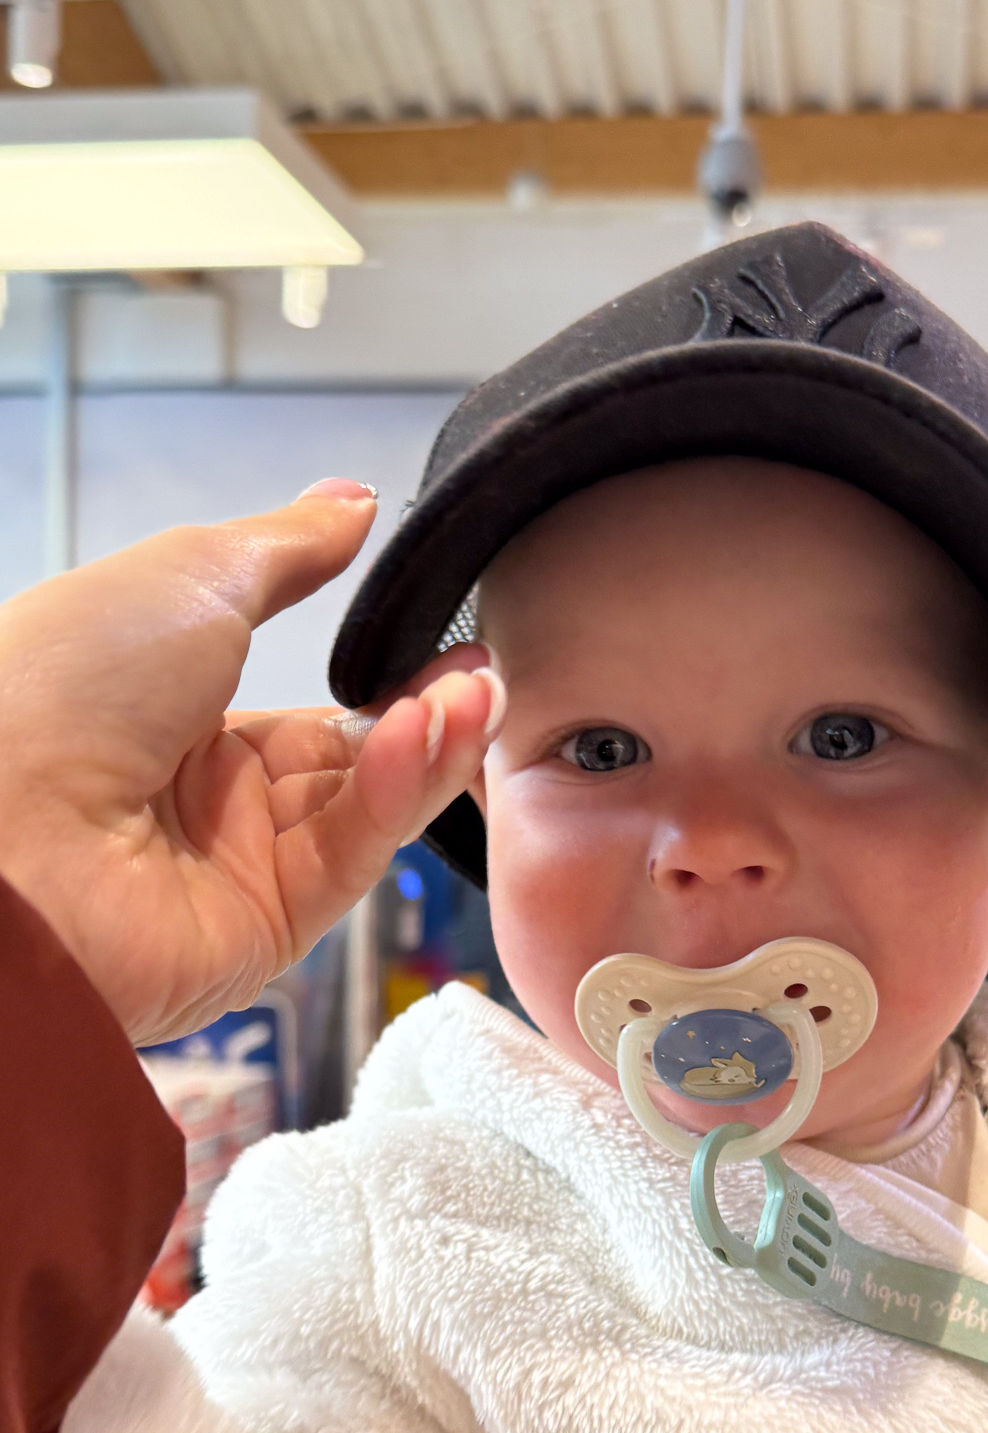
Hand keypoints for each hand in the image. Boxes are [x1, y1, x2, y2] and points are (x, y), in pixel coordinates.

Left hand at [0, 483, 502, 1044]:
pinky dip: (394, 792)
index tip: (448, 635)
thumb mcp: (188, 577)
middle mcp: (203, 797)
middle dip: (425, 711)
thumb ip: (288, 548)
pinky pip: (349, 855)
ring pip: (364, 806)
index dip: (383, 674)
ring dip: (426, 744)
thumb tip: (352, 503)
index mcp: (171, 713)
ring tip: (473, 693)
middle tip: (481, 669)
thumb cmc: (60, 684)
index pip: (310, 705)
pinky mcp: (261, 930)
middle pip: (352, 759)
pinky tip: (423, 733)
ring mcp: (233, 866)